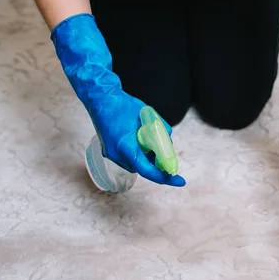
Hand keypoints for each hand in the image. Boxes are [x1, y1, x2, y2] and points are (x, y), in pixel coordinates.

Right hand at [51, 13, 184, 186]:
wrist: (100, 98)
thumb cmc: (123, 105)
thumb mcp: (148, 115)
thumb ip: (161, 130)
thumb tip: (169, 143)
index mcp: (125, 146)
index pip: (147, 169)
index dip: (164, 177)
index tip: (178, 181)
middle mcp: (116, 154)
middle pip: (143, 169)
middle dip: (158, 165)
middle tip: (169, 156)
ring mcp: (111, 155)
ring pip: (136, 165)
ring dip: (148, 160)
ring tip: (154, 144)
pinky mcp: (110, 152)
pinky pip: (129, 160)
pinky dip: (139, 155)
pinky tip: (143, 144)